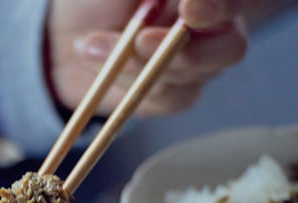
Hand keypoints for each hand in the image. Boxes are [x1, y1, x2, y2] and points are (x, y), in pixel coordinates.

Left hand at [47, 0, 253, 115]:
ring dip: (136, 62)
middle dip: (186, 50)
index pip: (234, 1)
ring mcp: (198, 63)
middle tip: (141, 40)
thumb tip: (183, 1)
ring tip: (89, 44)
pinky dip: (128, 81)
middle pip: (231, 48)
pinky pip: (167, 99)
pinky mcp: (175, 94)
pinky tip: (95, 60)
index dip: (219, 6)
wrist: (63, 31)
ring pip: (190, 76)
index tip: (189, 7)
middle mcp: (214, 26)